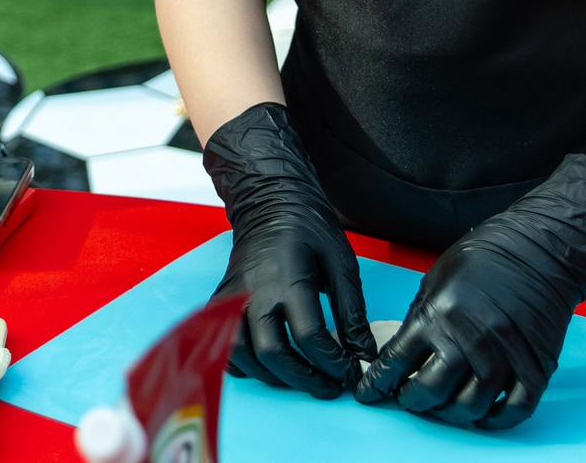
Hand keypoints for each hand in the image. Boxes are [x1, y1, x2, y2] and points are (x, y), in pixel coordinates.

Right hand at [200, 102, 375, 397]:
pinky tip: (266, 365)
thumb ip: (351, 312)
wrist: (270, 199)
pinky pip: (224, 343)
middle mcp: (254, 291)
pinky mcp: (222, 300)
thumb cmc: (309, 228)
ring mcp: (233, 296)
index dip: (333, 362)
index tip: (349, 370)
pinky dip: (243, 362)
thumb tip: (363, 355)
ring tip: (300, 377)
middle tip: (328, 386)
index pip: (309, 336)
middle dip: (303, 378)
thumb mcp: (341, 264)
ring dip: (272, 375)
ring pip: (243, 354)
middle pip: (272, 352)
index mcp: (288, 278)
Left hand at [357, 154, 585, 428]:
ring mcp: (503, 354)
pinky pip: (514, 408)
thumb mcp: (435, 280)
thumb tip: (403, 356)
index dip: (378, 384)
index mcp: (437, 314)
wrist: (538, 249)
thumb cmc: (483, 259)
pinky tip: (483, 413)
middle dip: (413, 402)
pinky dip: (496, 419)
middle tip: (410, 400)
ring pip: (471, 405)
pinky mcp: (535, 365)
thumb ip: (420, 319)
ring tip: (444, 407)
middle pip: (432, 391)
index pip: (396, 362)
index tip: (369, 393)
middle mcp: (468, 337)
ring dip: (452, 414)